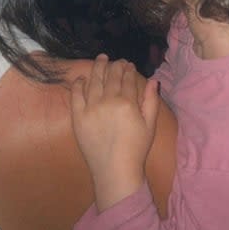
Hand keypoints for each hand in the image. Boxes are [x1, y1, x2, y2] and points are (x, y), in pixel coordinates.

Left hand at [71, 54, 159, 210]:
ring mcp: (91, 108)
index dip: (128, 69)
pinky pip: (76, 95)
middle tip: (116, 60)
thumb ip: (151, 101)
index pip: (127, 79)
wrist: (115, 170)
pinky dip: (78, 84)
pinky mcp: (78, 117)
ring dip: (97, 68)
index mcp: (127, 103)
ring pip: (94, 81)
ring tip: (100, 59)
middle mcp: (108, 101)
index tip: (128, 64)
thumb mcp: (150, 125)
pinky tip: (81, 78)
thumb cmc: (135, 149)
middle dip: (115, 65)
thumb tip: (152, 80)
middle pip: (111, 77)